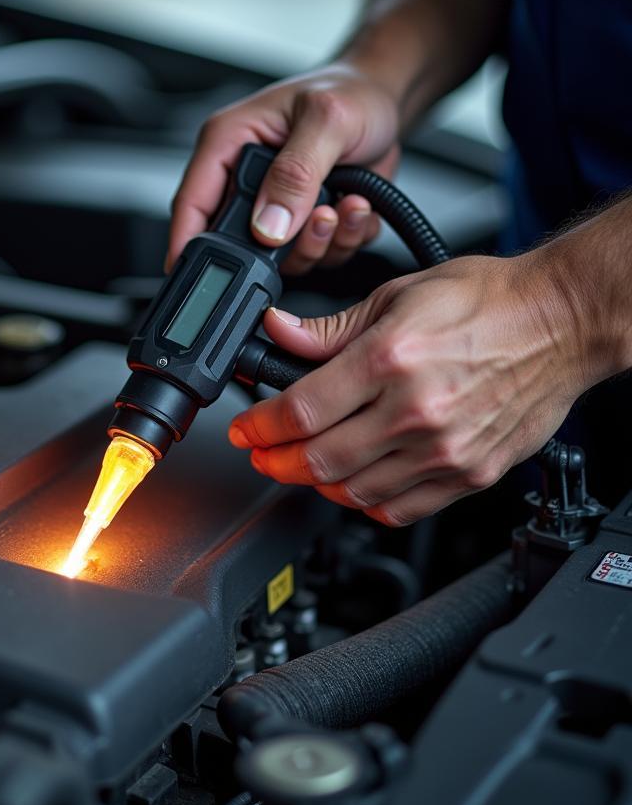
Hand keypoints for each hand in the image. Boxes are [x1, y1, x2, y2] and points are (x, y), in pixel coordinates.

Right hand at [167, 62, 399, 275]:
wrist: (385, 98)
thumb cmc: (351, 92)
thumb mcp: (326, 121)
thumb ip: (296, 174)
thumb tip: (267, 225)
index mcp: (230, 142)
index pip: (192, 201)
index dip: (184, 241)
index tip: (194, 270)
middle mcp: (247, 179)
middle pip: (238, 242)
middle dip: (282, 245)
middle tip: (315, 218)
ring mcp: (276, 205)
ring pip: (281, 257)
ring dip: (319, 241)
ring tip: (342, 205)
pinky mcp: (304, 222)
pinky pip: (317, 255)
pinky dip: (343, 240)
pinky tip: (354, 205)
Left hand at [228, 254, 591, 524]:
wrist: (562, 321)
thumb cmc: (487, 301)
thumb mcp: (397, 295)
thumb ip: (330, 329)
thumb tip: (278, 332)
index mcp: (389, 359)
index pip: (299, 411)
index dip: (258, 427)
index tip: (244, 430)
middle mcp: (414, 411)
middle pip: (318, 459)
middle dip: (274, 462)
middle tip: (260, 455)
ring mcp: (444, 449)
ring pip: (354, 491)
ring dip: (313, 484)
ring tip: (299, 467)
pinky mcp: (469, 473)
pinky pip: (400, 509)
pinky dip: (364, 503)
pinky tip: (352, 485)